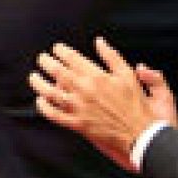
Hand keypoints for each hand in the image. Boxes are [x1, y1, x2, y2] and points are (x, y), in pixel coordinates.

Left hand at [30, 37, 174, 170]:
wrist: (144, 136)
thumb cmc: (140, 107)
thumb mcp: (130, 76)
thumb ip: (114, 57)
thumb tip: (100, 42)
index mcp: (98, 76)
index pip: (72, 58)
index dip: (60, 51)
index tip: (56, 48)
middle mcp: (85, 91)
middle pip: (57, 72)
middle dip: (46, 62)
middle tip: (42, 59)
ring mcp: (79, 108)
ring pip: (50, 93)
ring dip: (38, 83)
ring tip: (33, 77)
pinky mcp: (78, 125)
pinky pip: (54, 115)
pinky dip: (44, 108)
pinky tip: (40, 101)